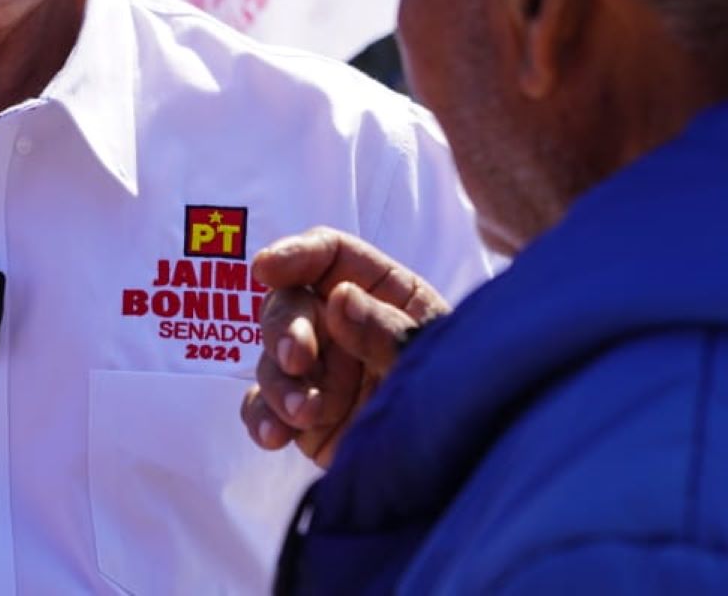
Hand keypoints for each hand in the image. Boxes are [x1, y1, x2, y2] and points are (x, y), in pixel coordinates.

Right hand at [239, 227, 447, 466]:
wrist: (465, 472)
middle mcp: (341, 325)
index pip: (330, 255)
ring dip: (279, 382)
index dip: (296, 254)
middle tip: (296, 358)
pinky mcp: (303, 415)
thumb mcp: (432, 358)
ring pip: (272, 359)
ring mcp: (319, 371)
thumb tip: (340, 297)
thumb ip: (387, 331)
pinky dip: (262, 418)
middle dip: (285, 328)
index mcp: (381, 292)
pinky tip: (274, 436)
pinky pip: (265, 408)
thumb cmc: (461, 397)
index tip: (267, 268)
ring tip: (304, 411)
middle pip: (290, 303)